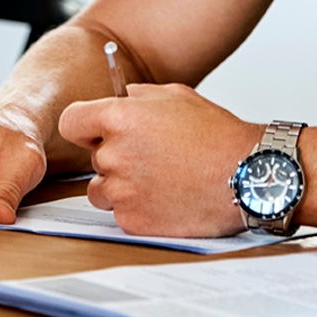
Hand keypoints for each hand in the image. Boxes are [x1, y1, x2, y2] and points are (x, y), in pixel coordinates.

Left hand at [58, 84, 260, 236]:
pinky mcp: (132, 220)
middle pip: (93, 157)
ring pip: (102, 189)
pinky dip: (138, 207)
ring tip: (159, 178)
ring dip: (121, 185)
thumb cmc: (216, 135)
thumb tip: (119, 98)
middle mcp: (115, 154)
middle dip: (115, 155)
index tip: (95, 131)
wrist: (245, 175)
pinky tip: (166, 196)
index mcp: (120, 118)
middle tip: (151, 155)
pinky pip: (120, 213)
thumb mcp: (176, 95)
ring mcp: (122, 191)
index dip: (84, 126)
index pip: (71, 122)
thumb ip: (138, 95)